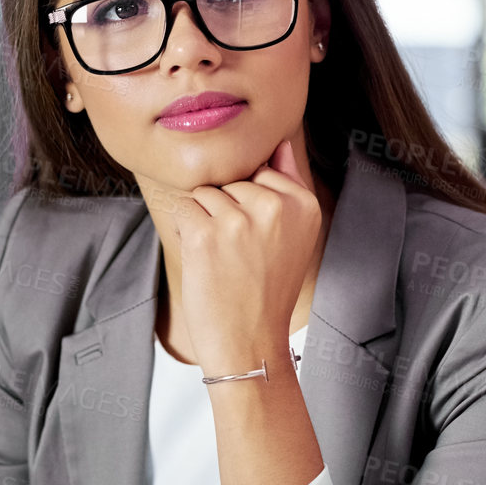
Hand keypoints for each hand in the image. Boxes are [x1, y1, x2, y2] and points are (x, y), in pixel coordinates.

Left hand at [158, 138, 321, 376]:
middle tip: (240, 256)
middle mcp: (275, 206)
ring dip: (204, 222)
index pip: (260, 172)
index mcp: (303, 204)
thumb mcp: (294, 237)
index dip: (249, 205)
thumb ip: (287, 185)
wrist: (249, 343)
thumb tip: (280, 142)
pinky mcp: (205, 234)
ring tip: (224, 259)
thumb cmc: (266, 291)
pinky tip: (205, 261)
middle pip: (230, 181)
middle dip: (226, 212)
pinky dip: (185, 232)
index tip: (258, 241)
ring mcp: (239, 219)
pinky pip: (182, 209)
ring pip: (204, 193)